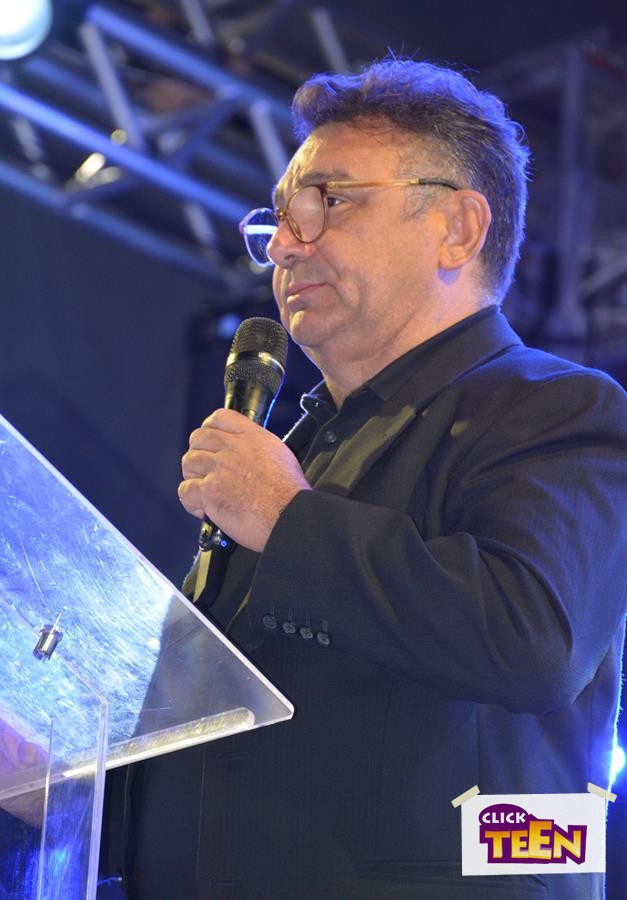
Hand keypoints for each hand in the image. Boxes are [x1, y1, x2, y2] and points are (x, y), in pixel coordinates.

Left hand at [178, 408, 310, 551]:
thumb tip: (247, 452)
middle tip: (205, 468)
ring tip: (204, 488)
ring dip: (194, 476)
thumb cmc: (290, 492)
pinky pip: (185, 490)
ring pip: (189, 463)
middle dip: (199, 452)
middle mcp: (233, 448)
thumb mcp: (280, 454)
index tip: (210, 439)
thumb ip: (257, 447)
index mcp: (251, 436)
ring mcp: (218, 469)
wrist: (289, 514)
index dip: (210, 428)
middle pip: (198, 439)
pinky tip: (203, 507)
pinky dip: (191, 500)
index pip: (219, 417)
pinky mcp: (209, 492)